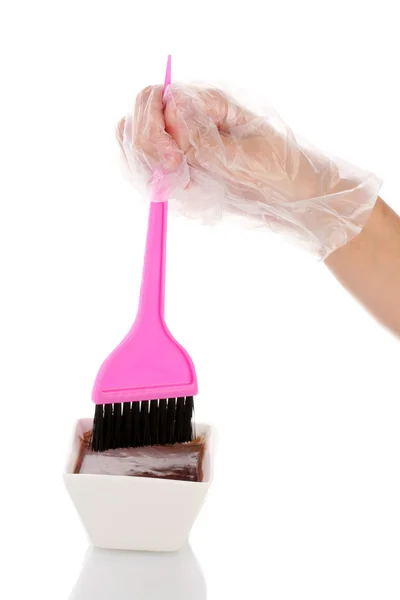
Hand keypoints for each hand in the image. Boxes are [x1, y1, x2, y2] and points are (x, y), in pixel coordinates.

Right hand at [118, 84, 380, 258]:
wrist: (293, 197)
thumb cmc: (280, 171)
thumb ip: (206, 140)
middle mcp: (189, 118)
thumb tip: (171, 112)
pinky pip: (151, 171)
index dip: (154, 129)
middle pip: (138, 119)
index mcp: (208, 103)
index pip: (154, 98)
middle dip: (147, 149)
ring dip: (150, 170)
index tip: (173, 162)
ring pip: (138, 147)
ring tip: (185, 186)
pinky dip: (158, 184)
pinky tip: (184, 192)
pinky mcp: (182, 168)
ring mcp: (182, 143)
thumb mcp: (248, 157)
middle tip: (176, 176)